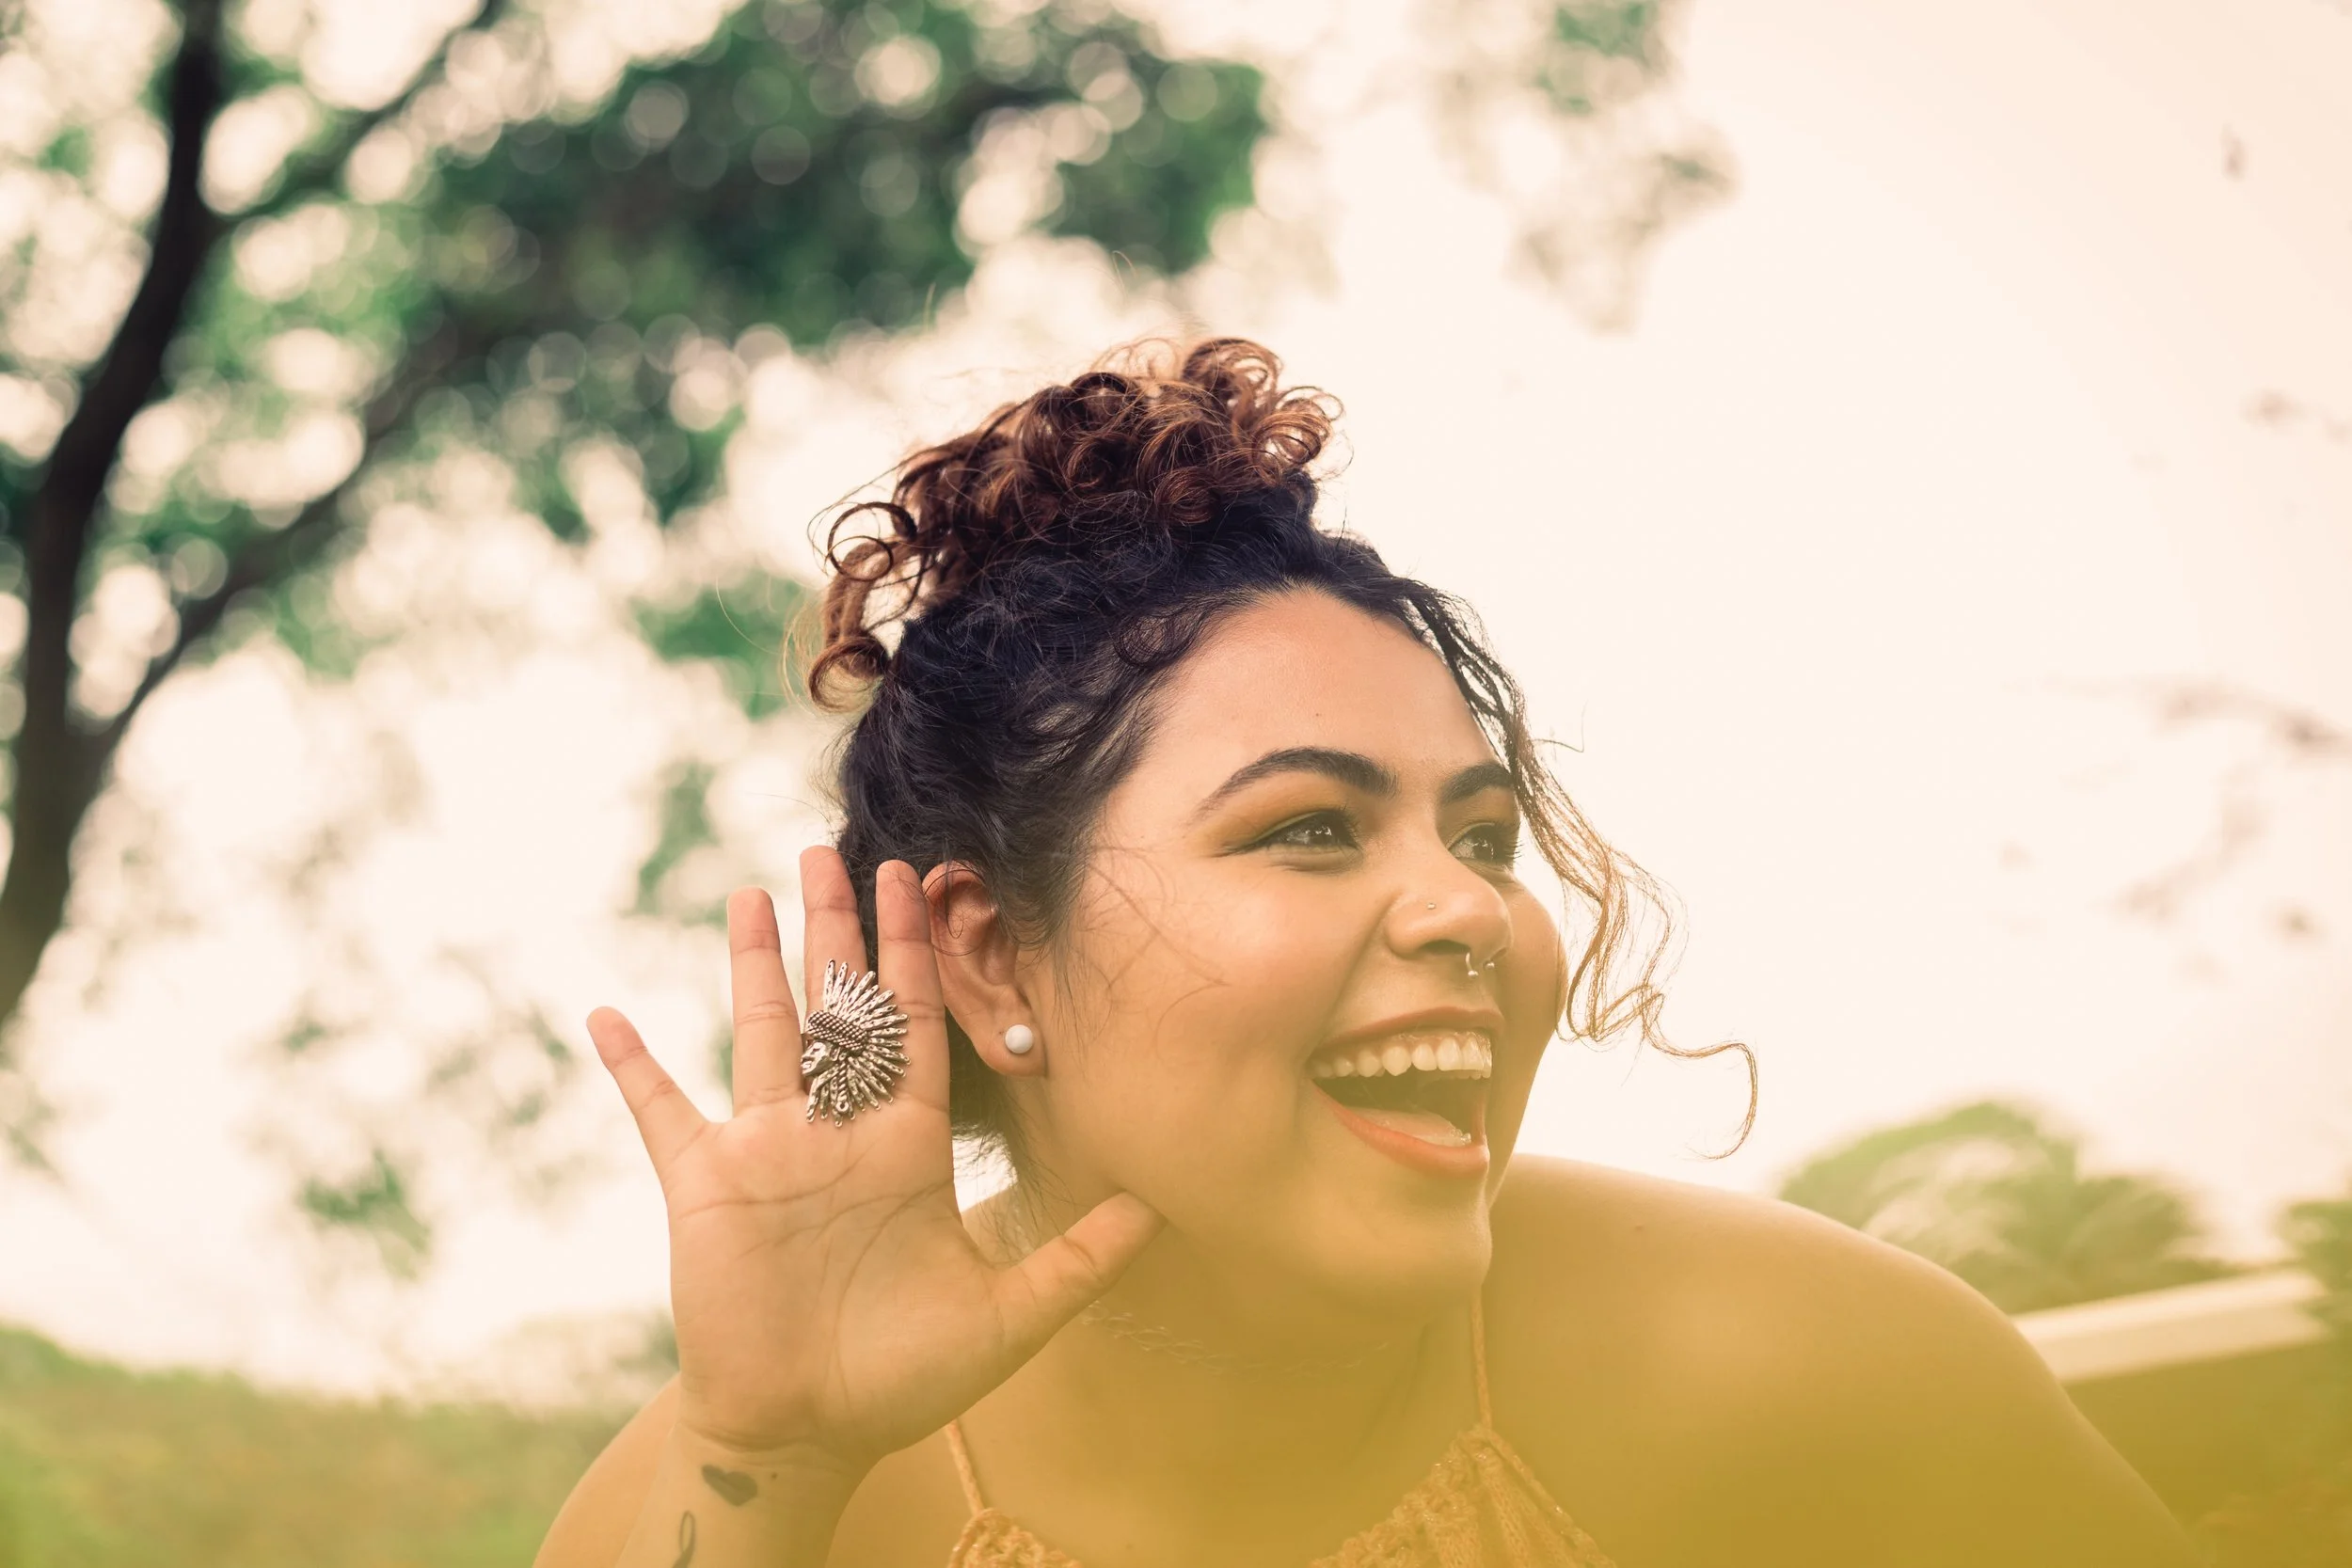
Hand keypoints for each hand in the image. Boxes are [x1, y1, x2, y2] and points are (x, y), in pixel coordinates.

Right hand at [586, 848, 1159, 1473]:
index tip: (919, 885)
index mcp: (906, 1147)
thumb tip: (1158, 1209)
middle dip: (838, 932)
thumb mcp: (1007, 1317)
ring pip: (761, 1033)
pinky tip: (605, 1015)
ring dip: (752, 964)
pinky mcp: (704, 1187)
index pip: (914, 1028)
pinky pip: (661, 1113)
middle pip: (839, 1008)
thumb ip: (1077, 1260)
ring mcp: (767, 1153)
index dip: (916, 956)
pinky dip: (634, 1068)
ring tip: (752, 892)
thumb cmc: (904, 1380)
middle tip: (833, 851)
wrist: (809, 1433)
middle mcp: (838, 1133)